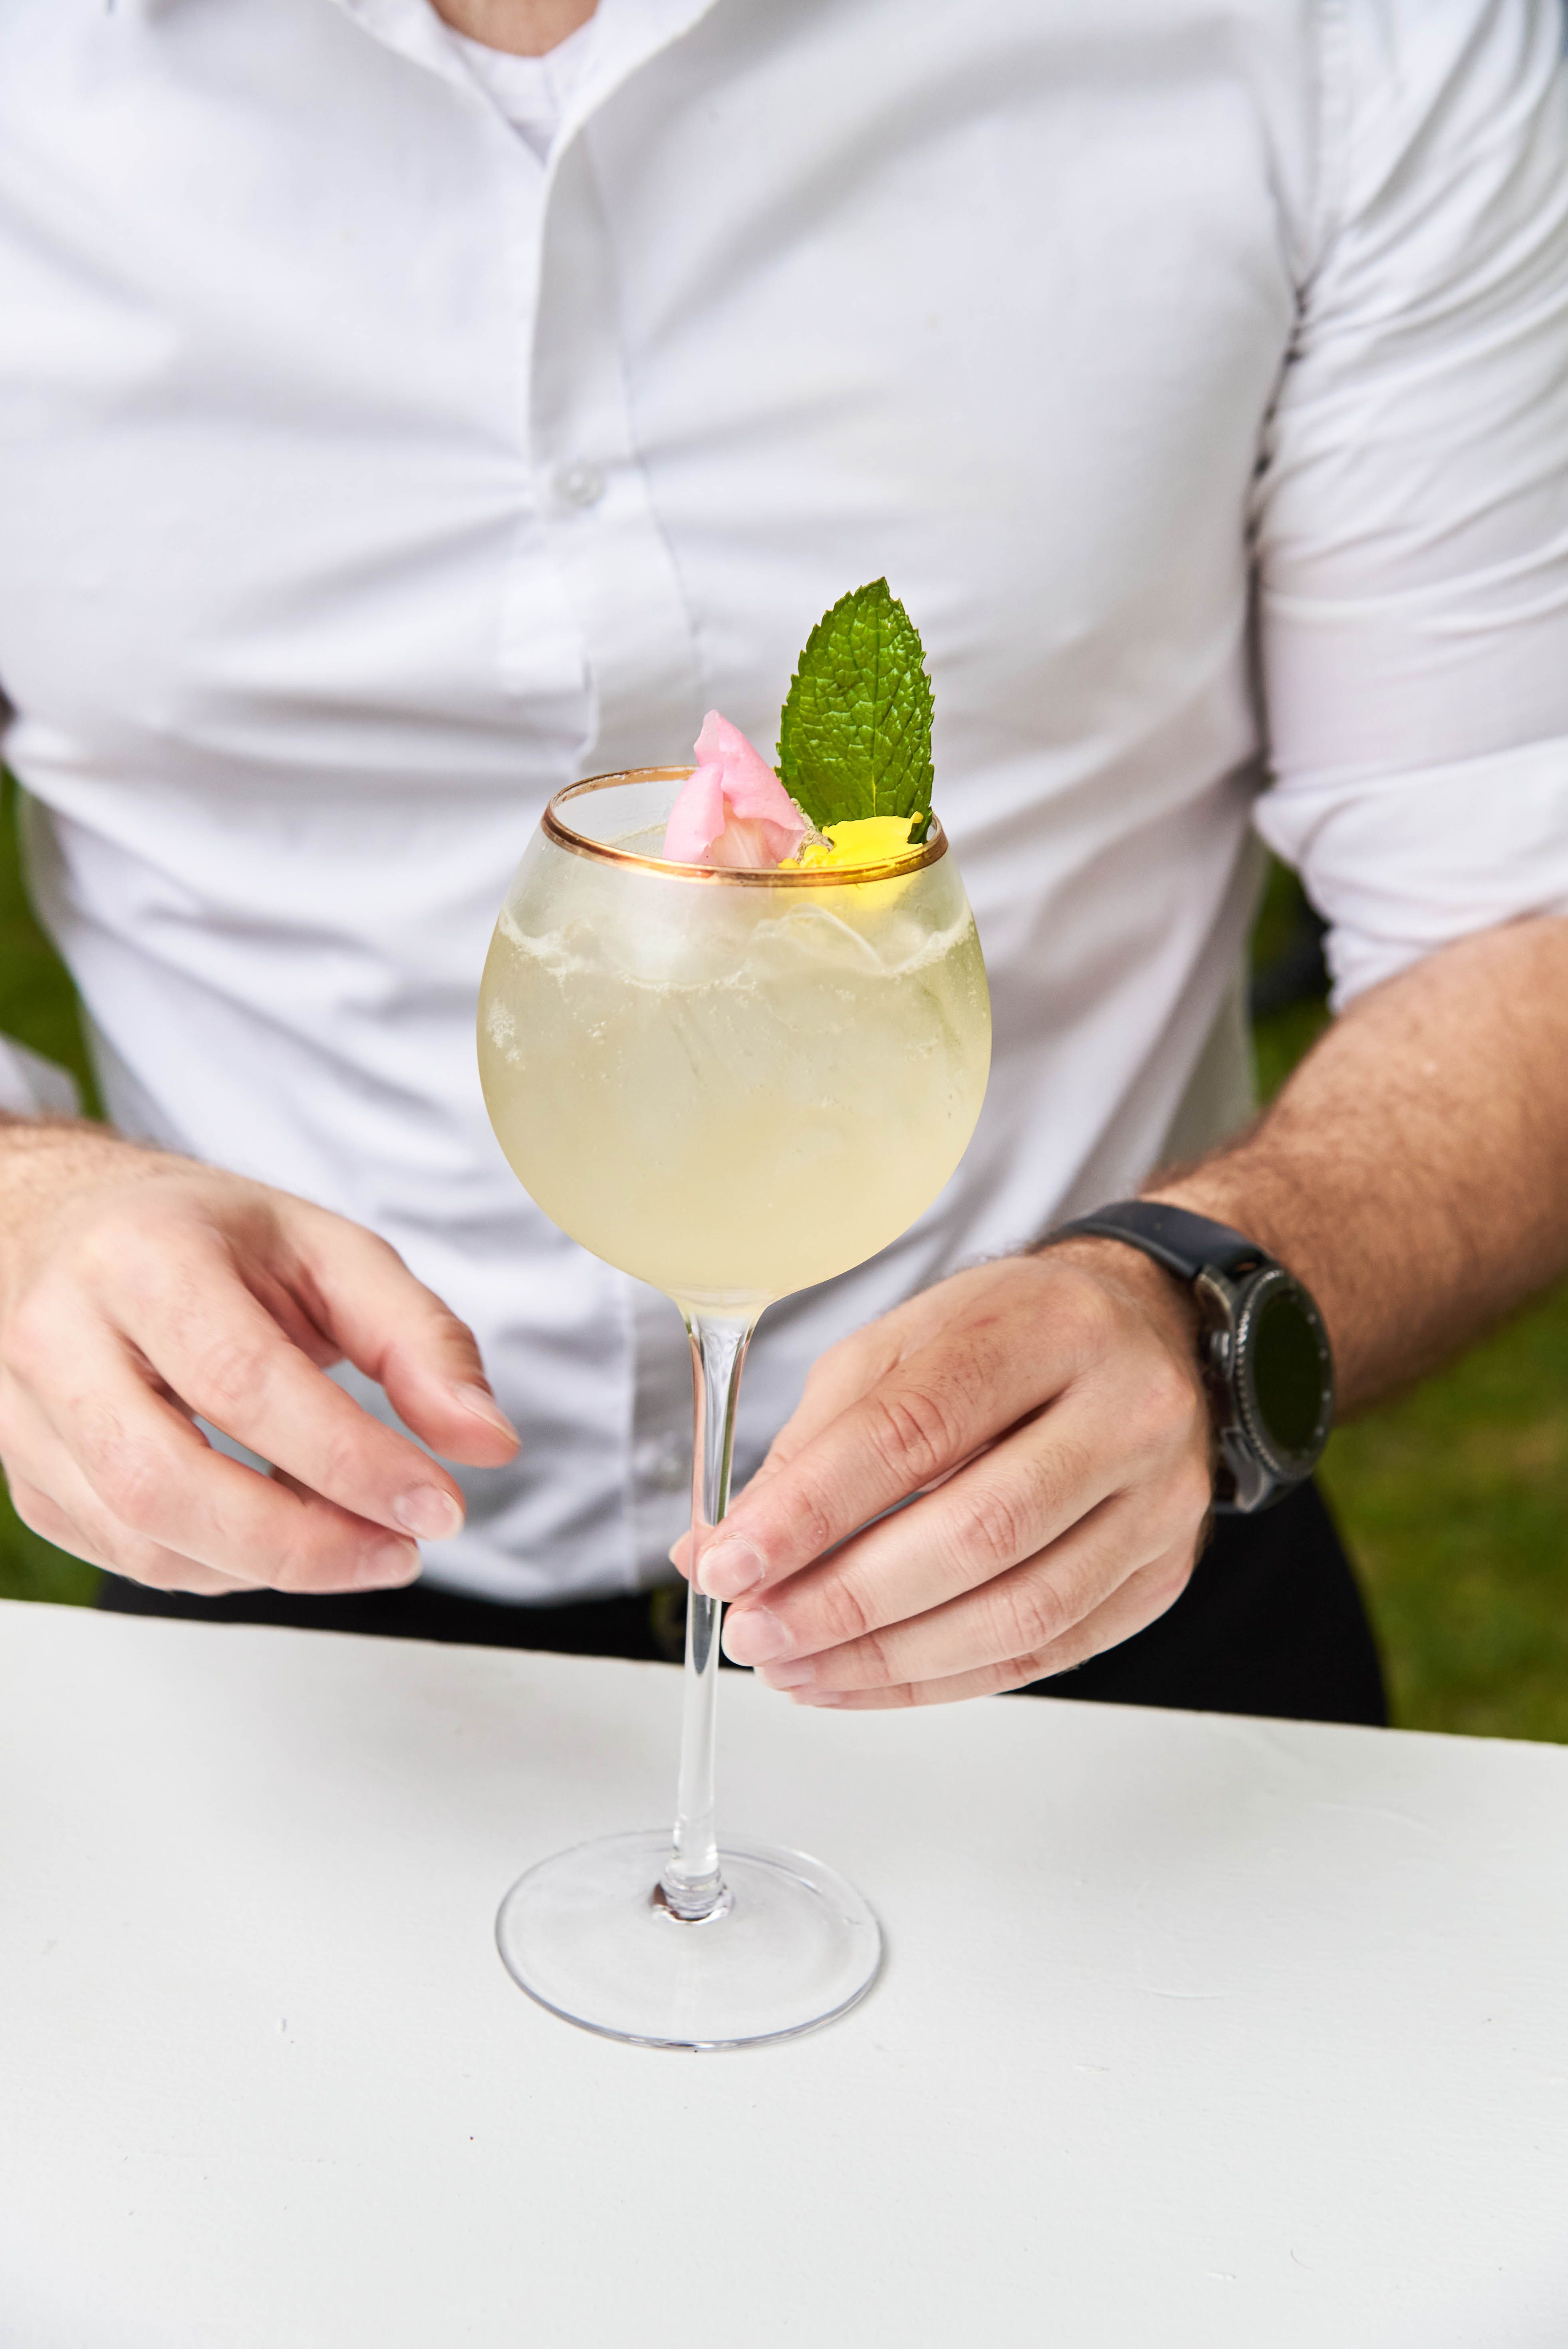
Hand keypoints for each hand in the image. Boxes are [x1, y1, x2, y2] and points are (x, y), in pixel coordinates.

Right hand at [0, 1122, 517, 1594]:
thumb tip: (487, 1441)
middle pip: (169, 1480)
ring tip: (357, 1542)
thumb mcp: (328, 1251)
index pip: (245, 1382)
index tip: (436, 1505)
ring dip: (268, 1566)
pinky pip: (124, 1555)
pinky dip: (218, 1566)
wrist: (63, 1223)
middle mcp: (62, 1334)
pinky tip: (281, 1536)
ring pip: (142, 1536)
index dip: (349, 1460)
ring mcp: (27, 1414)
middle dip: (304, 1542)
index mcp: (144, 1255)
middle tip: (400, 1550)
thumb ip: (419, 1339)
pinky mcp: (26, 1476)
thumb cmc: (202, 1236)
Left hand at [677, 1245, 1213, 1707]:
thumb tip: (718, 1548)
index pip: (916, 1429)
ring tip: (794, 1670)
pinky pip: (1047, 1654)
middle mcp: (1123, 1411)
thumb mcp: (901, 1347)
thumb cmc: (1009, 1338)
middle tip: (754, 1632)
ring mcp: (1158, 1501)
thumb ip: (811, 1447)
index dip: (812, 1508)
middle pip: (978, 1531)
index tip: (729, 1563)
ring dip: (888, 1659)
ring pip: (1020, 1612)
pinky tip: (865, 1679)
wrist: (1149, 1336)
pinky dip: (941, 1680)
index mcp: (1046, 1327)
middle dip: (844, 1600)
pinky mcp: (1162, 1574)